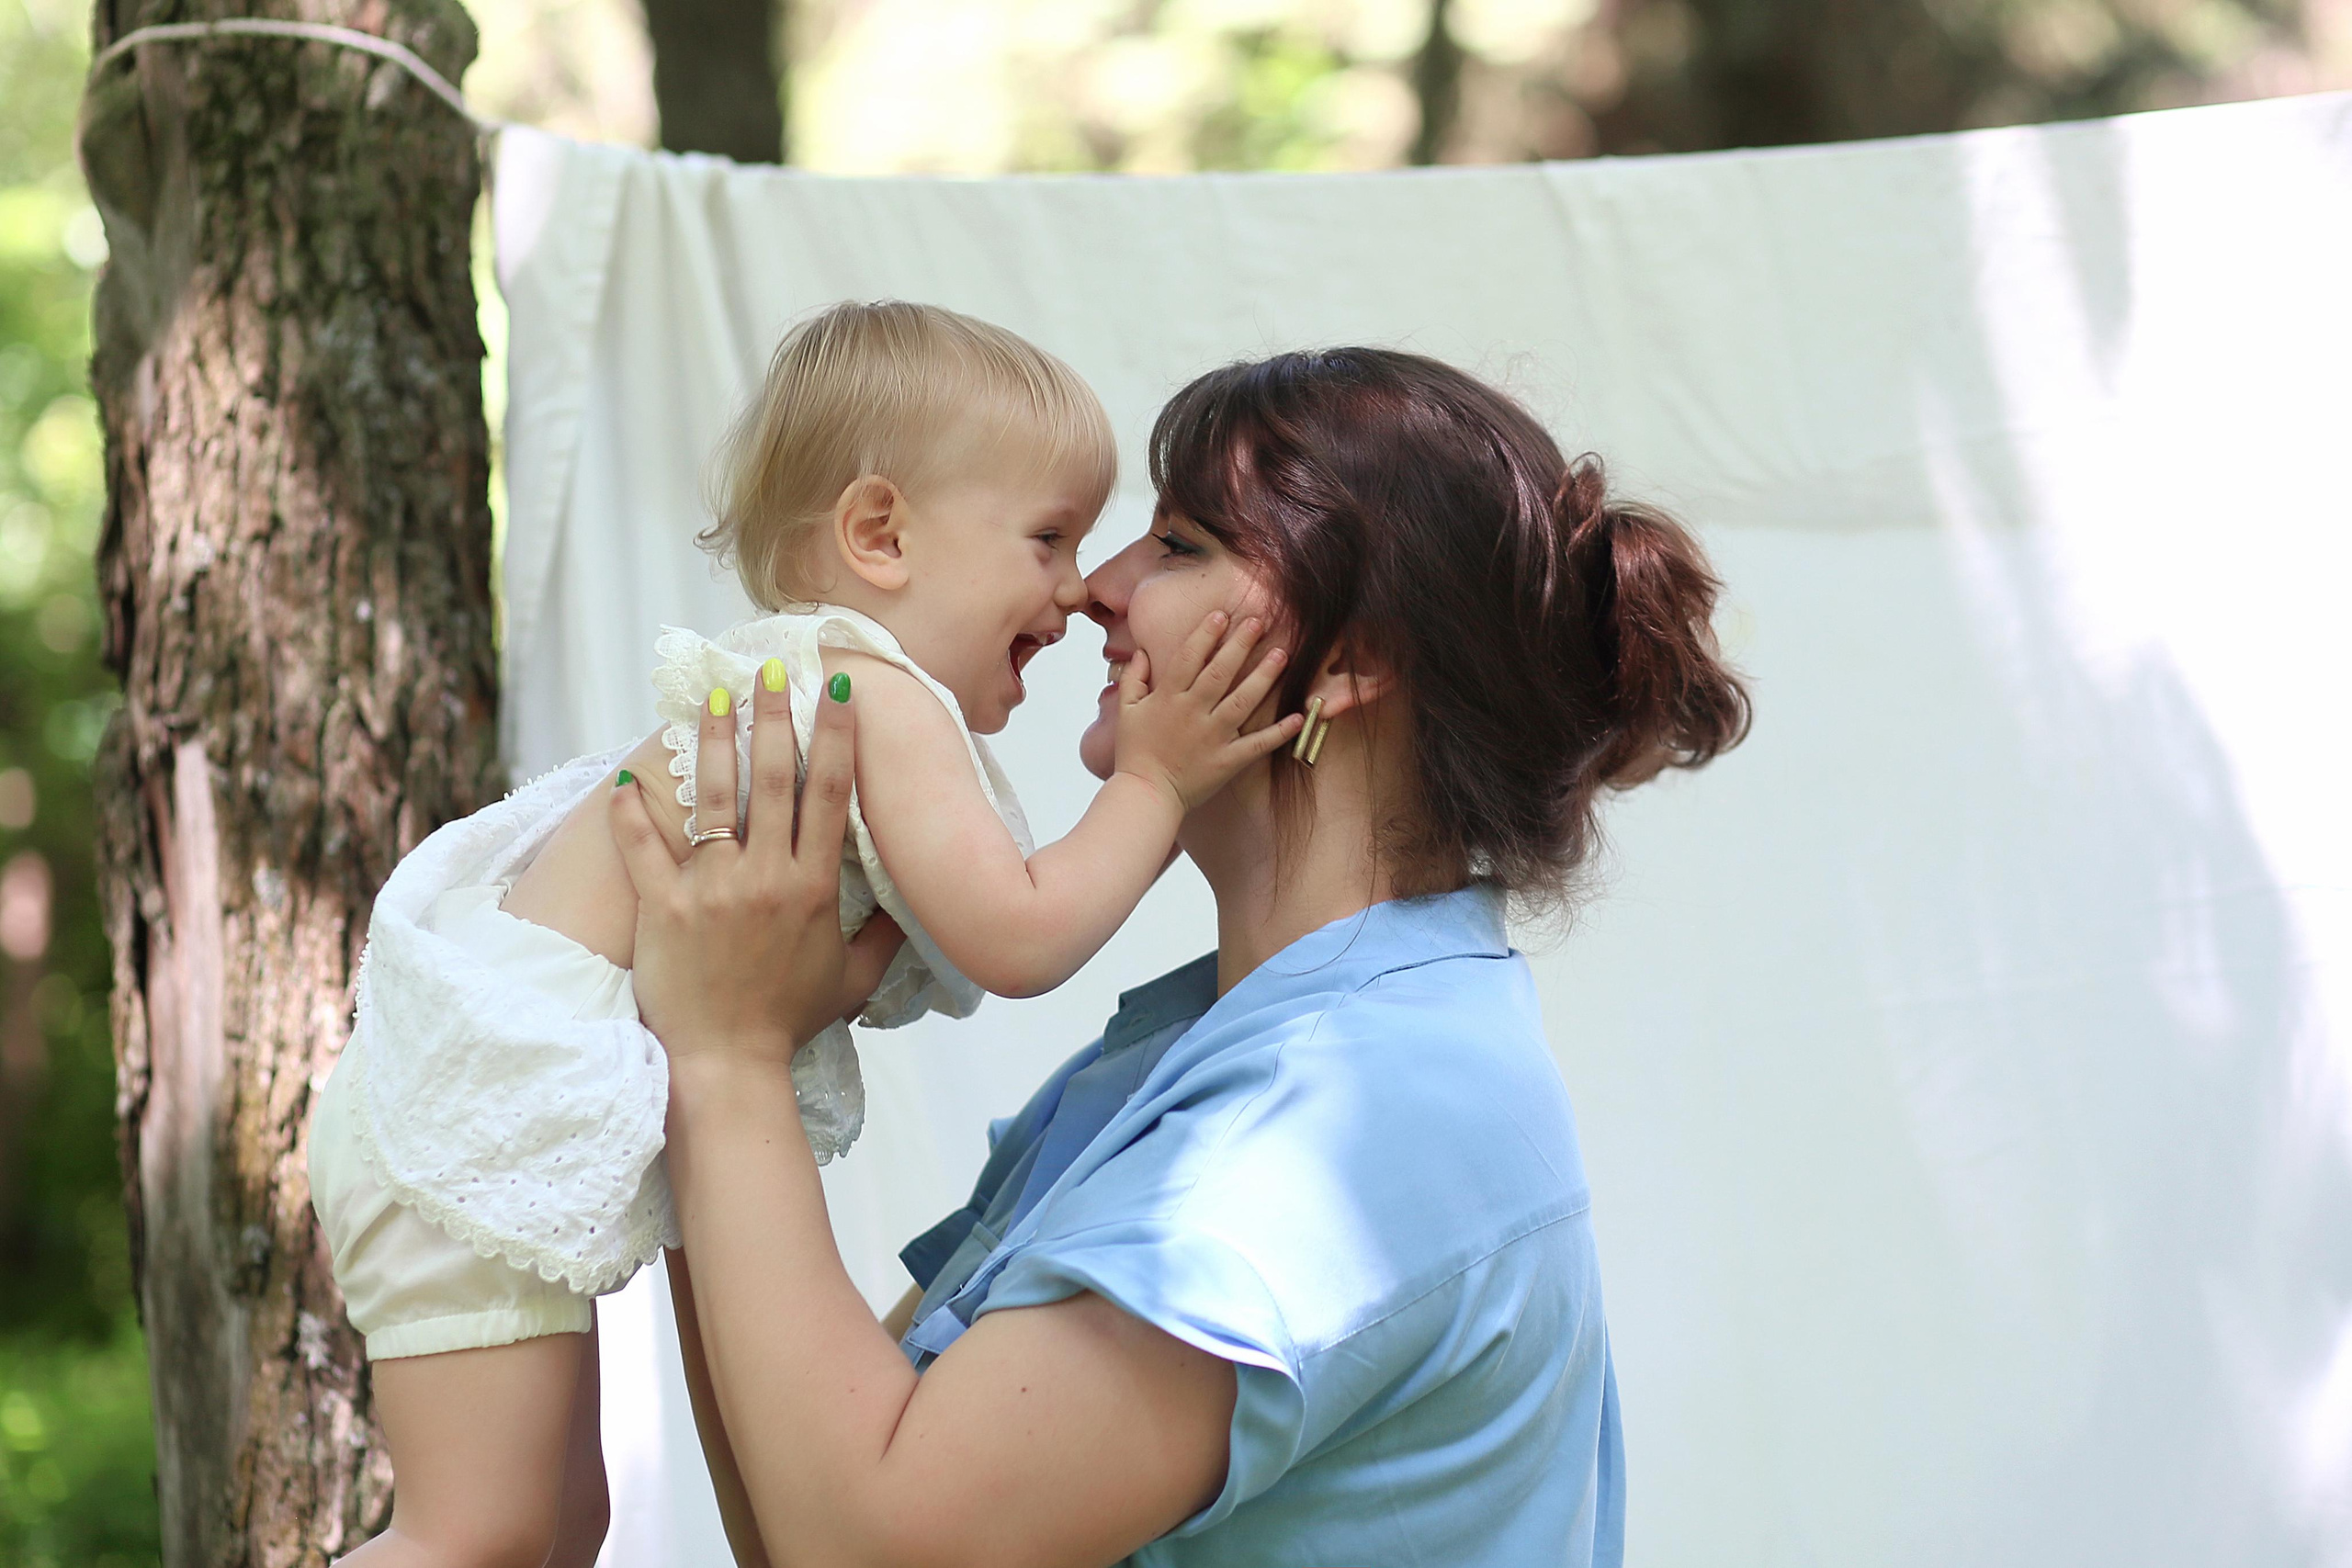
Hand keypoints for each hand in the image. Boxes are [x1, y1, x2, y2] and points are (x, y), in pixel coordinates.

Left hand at [609, 663, 905, 1067]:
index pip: (831, 794)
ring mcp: (712, 890)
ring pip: (713, 797)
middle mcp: (767, 876)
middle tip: (772, 667)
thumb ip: (886, 936)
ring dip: (712, 740)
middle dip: (775, 715)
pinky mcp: (663, 909)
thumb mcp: (854, 979)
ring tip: (712, 696)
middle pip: (774, 778)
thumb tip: (913, 904)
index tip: (839, 690)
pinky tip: (620, 780)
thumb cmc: (789, 1021)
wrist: (728, 1065)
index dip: (836, 736)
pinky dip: (630, 814)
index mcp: (814, 886)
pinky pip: (643, 850)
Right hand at [1112, 611, 1302, 813]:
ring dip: (1263, 678)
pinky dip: (1279, 732)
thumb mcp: (1126, 712)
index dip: (1206, 635)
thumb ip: (1134, 679)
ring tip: (1281, 655)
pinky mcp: (1227, 761)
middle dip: (1240, 645)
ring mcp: (1213, 737)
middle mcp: (1193, 713)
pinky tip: (1298, 716)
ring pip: (1242, 701)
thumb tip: (1142, 652)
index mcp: (1169, 698)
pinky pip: (1257, 745)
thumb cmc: (1135, 752)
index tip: (1222, 615)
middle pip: (1220, 673)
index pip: (1189, 658)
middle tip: (1259, 621)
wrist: (1146, 795)